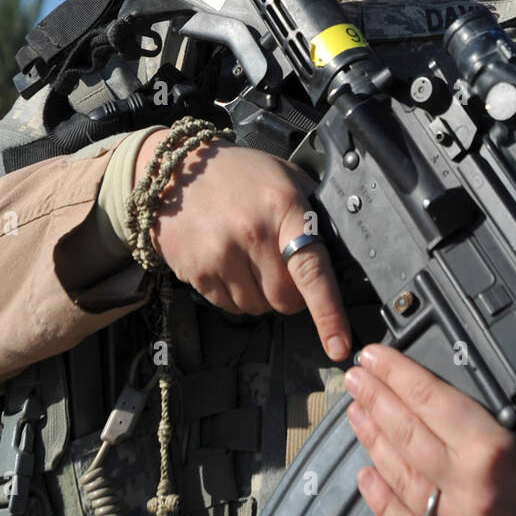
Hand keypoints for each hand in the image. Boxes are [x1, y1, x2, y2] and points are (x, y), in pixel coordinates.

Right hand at [133, 132, 351, 361]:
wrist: (174, 171)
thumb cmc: (237, 173)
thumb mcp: (284, 175)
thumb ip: (310, 212)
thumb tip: (337, 253)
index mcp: (282, 208)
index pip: (312, 271)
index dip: (329, 313)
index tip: (340, 344)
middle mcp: (251, 233)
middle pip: (286, 299)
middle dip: (290, 293)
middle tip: (279, 265)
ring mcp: (220, 255)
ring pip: (258, 307)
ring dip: (260, 294)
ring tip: (248, 258)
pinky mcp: (196, 271)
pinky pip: (229, 306)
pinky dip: (235, 295)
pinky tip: (227, 263)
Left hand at [344, 344, 515, 515]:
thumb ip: (487, 408)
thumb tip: (437, 383)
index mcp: (493, 450)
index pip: (428, 399)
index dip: (396, 373)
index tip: (374, 356)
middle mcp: (472, 491)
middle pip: (406, 434)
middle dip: (375, 399)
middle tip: (354, 377)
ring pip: (402, 476)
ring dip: (373, 440)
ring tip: (355, 412)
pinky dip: (383, 500)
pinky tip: (365, 474)